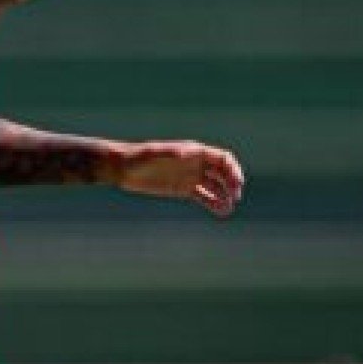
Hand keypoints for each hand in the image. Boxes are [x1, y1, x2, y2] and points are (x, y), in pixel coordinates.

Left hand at [116, 141, 244, 216]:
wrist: (125, 168)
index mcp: (194, 151)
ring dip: (224, 196)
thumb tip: (188, 153)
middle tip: (235, 198)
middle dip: (232, 184)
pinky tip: (220, 212)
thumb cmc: (140, 157)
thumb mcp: (156, 153)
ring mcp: (191, 177)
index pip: (222, 158)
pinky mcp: (183, 189)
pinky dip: (214, 203)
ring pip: (215, 186)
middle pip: (223, 173)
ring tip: (228, 209)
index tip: (237, 184)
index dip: (233, 170)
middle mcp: (196, 163)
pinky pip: (204, 196)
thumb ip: (173, 154)